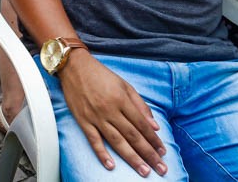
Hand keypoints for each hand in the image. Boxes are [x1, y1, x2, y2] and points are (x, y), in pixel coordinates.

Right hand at [57, 53, 166, 176]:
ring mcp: (95, 116)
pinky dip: (102, 153)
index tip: (163, 152)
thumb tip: (154, 126)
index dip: (153, 140)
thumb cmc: (101, 75)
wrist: (74, 66)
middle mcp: (109, 110)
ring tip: (144, 171)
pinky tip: (111, 165)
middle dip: (148, 154)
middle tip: (160, 169)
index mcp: (121, 99)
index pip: (142, 124)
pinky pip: (93, 140)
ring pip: (116, 141)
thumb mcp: (125, 85)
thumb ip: (140, 105)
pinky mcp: (82, 120)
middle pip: (132, 136)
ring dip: (131, 158)